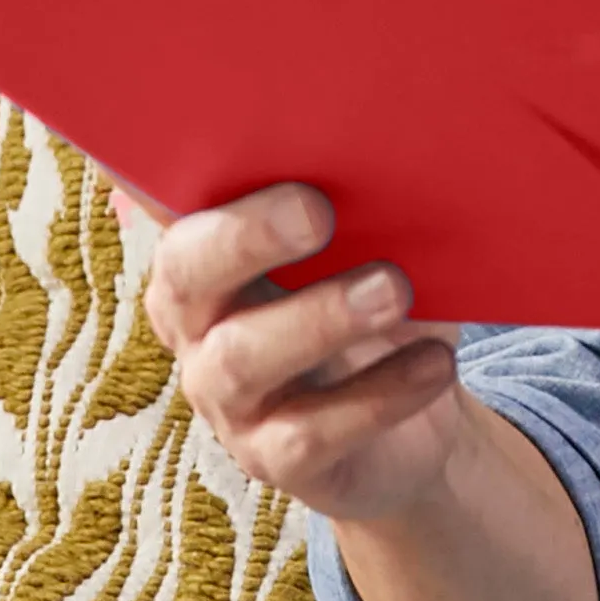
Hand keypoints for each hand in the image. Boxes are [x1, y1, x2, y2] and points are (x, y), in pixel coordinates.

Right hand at [118, 182, 476, 538]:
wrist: (414, 408)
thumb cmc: (377, 292)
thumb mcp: (370, 242)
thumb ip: (356, 200)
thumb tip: (386, 147)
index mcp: (205, 249)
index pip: (164, 200)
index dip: (173, 170)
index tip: (238, 141)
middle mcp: (195, 321)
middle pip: (186, 273)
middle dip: (247, 236)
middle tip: (318, 211)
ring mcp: (225, 398)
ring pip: (242, 358)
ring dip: (321, 318)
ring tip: (393, 290)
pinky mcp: (272, 459)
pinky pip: (310, 432)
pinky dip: (379, 394)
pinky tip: (435, 363)